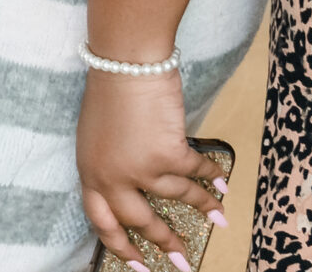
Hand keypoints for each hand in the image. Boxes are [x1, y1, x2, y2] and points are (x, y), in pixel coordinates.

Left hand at [77, 70, 225, 268]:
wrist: (126, 60)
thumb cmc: (111, 86)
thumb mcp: (96, 134)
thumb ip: (110, 162)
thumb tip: (134, 183)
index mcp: (89, 172)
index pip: (102, 222)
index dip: (121, 247)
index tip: (138, 265)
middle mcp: (112, 178)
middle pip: (140, 222)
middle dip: (165, 243)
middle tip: (182, 261)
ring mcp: (140, 169)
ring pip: (176, 199)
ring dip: (202, 208)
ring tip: (219, 219)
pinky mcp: (167, 156)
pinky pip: (195, 173)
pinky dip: (212, 178)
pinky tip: (223, 183)